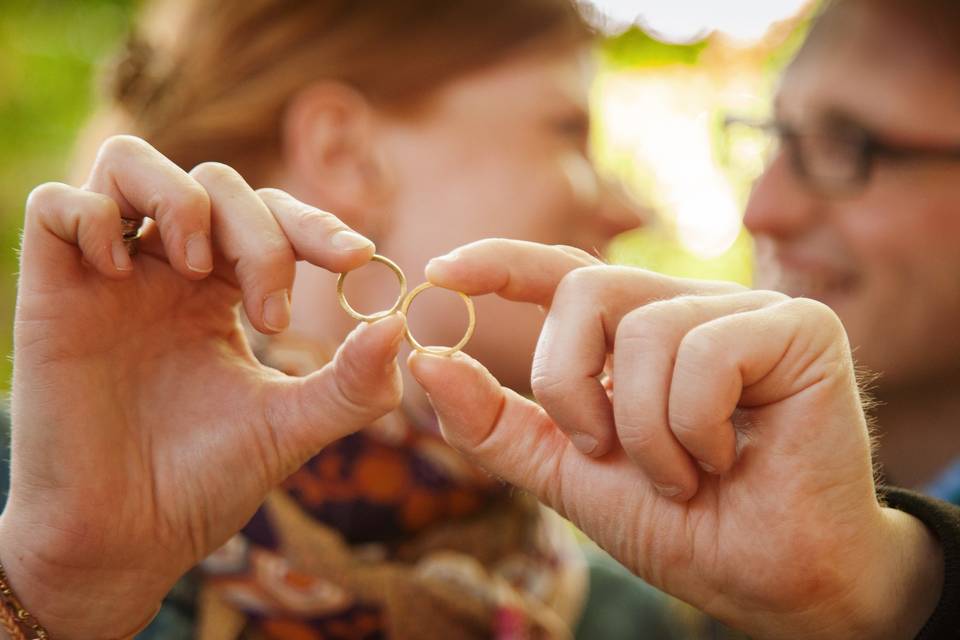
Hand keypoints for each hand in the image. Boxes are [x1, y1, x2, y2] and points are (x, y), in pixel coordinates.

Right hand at [1, 136, 404, 637]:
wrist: (127, 540)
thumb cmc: (205, 481)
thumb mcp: (292, 426)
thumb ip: (351, 382)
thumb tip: (402, 326)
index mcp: (223, 293)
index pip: (270, 217)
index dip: (316, 223)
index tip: (358, 258)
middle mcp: (166, 272)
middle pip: (216, 184)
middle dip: (259, 232)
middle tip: (272, 313)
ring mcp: (107, 277)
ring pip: (131, 163)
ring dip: (181, 199)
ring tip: (195, 268)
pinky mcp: (49, 292)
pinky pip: (56, 205)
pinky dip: (95, 215)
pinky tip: (122, 271)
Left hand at [409, 240, 942, 638]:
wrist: (773, 581)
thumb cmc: (681, 525)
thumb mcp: (569, 474)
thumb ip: (498, 424)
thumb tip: (426, 361)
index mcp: (637, 334)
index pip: (564, 275)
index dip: (502, 263)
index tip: (440, 271)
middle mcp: (687, 308)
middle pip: (586, 288)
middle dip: (570, 384)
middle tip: (604, 450)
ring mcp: (745, 311)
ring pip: (643, 331)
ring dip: (644, 433)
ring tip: (683, 476)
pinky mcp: (800, 328)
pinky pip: (706, 351)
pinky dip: (694, 426)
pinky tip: (728, 459)